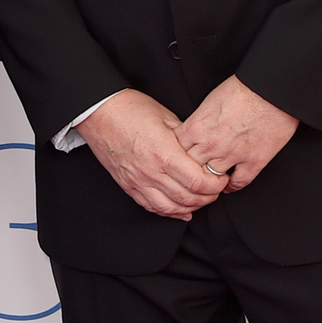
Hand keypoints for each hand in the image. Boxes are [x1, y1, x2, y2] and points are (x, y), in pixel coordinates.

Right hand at [75, 90, 222, 220]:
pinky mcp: (129, 186)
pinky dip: (170, 212)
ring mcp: (138, 181)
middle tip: (216, 189)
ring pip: (171, 208)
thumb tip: (202, 152)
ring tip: (201, 199)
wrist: (100, 112)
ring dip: (191, 207)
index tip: (221, 178)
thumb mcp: (167, 118)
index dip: (216, 185)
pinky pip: (152, 207)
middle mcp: (151, 172)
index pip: (198, 182)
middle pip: (188, 198)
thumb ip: (186, 139)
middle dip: (208, 197)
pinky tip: (181, 210)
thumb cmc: (131, 110)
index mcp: (164, 153)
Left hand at [176, 75, 297, 191]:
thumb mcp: (209, 101)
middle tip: (192, 174)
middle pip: (191, 169)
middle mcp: (211, 145)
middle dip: (191, 171)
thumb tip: (194, 132)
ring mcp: (232, 155)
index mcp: (197, 128)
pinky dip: (233, 186)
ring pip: (212, 180)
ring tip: (210, 181)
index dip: (178, 157)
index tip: (180, 159)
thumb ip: (199, 121)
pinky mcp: (254, 161)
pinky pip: (239, 183)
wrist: (271, 89)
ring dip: (211, 181)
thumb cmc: (243, 89)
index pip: (176, 152)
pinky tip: (229, 184)